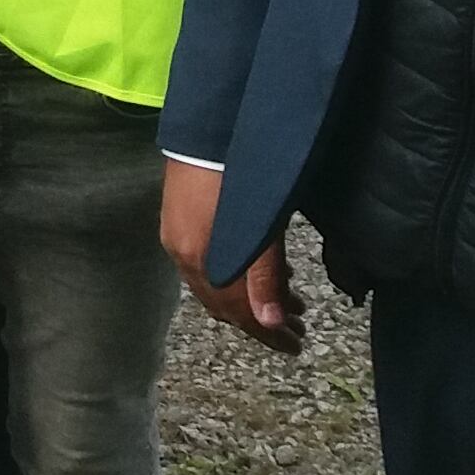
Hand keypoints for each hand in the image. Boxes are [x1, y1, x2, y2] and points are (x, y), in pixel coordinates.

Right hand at [161, 158, 305, 356]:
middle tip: (297, 324)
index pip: (235, 312)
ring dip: (251, 295)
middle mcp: (182, 253)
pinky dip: (235, 274)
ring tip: (288, 297)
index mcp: (199, 261)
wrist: (207, 128)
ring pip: (217, 281)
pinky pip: (209, 261)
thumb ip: (264, 276)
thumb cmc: (239, 176)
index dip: (267, 333)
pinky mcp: (179, 214)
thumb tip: (270, 323)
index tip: (296, 346)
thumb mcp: (261, 229)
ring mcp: (177, 233)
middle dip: (261, 317)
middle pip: (223, 301)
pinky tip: (257, 265)